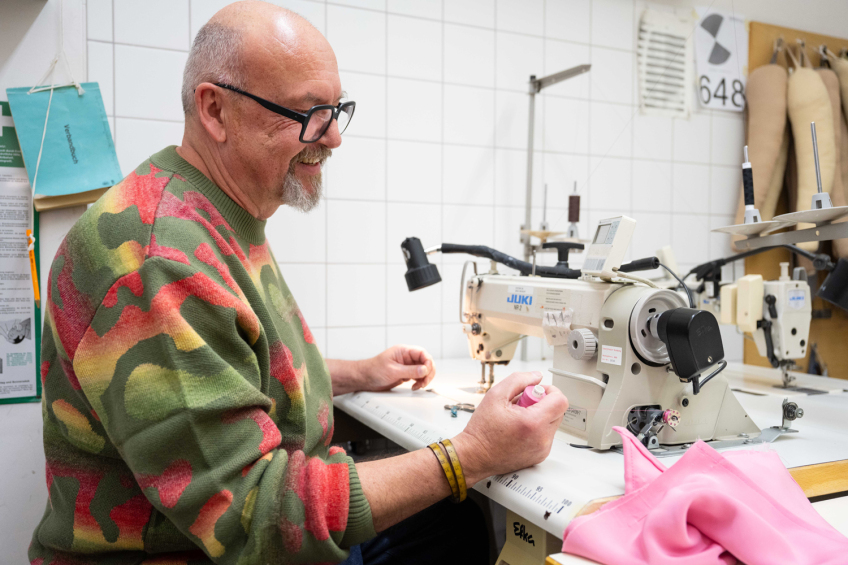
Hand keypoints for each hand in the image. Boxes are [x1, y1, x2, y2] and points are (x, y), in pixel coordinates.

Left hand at [361, 345, 435, 391]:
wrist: (364, 378)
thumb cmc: (373, 370)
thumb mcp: (393, 371)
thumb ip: (410, 371)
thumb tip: (425, 369)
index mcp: (403, 351)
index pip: (422, 353)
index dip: (428, 362)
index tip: (426, 372)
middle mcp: (406, 357)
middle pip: (425, 362)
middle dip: (428, 372)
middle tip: (424, 382)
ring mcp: (406, 366)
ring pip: (423, 370)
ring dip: (424, 378)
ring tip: (419, 385)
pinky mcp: (405, 373)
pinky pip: (418, 376)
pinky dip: (419, 382)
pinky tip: (415, 386)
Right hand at [451, 372, 567, 485]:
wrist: (475, 456)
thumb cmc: (482, 430)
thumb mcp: (496, 395)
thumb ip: (519, 380)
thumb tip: (537, 377)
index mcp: (533, 422)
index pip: (560, 400)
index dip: (549, 390)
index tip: (535, 391)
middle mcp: (542, 438)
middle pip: (558, 411)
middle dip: (543, 403)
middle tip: (521, 405)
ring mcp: (543, 449)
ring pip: (552, 423)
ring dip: (539, 416)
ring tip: (517, 419)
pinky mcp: (540, 455)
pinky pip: (546, 435)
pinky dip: (536, 429)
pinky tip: (518, 429)